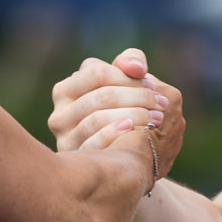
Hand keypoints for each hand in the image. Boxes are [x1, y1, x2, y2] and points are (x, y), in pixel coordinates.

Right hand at [48, 48, 186, 174]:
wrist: (124, 158)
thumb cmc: (124, 110)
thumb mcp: (126, 81)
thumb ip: (131, 62)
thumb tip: (136, 67)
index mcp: (66, 90)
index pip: (97, 73)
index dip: (128, 78)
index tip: (153, 87)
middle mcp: (59, 114)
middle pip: (101, 97)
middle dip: (137, 97)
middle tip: (162, 104)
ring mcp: (65, 139)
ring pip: (97, 119)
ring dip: (134, 115)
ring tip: (157, 118)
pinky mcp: (77, 159)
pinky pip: (94, 143)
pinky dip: (116, 133)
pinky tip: (136, 130)